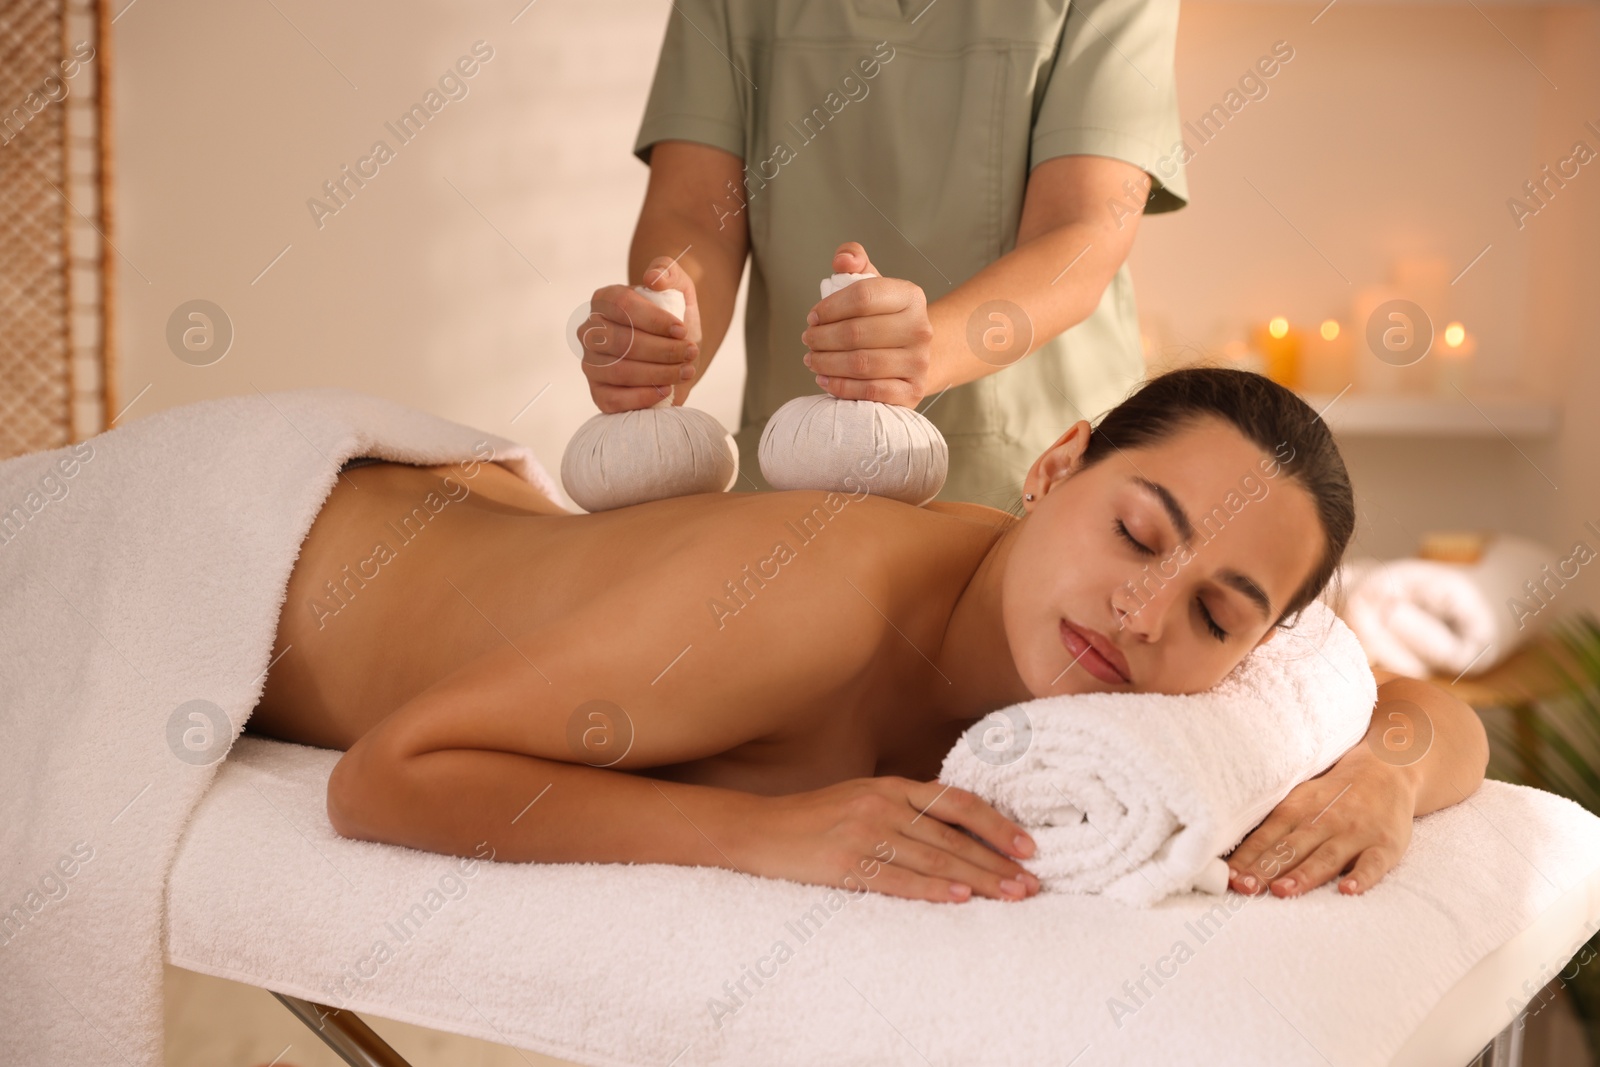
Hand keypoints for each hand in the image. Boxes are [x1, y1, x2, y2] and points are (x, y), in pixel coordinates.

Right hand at [579, 255, 701, 412]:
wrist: (677, 352)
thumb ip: (669, 272)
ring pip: (620, 371)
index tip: (682, 330)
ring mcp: (590, 363)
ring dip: (659, 373)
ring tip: (686, 371)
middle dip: (662, 350)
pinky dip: (642, 397)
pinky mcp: (598, 393)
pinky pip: (613, 399)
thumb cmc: (674, 318)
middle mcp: (590, 331)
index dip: (654, 320)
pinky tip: (665, 390)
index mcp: (604, 300)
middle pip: (622, 341)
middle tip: (691, 353)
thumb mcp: (680, 289)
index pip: (623, 306)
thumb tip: (653, 278)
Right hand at [738, 776, 1040, 902]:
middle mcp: (882, 805)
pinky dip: (931, 888)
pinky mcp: (844, 864)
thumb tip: (956, 830)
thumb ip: (904, 808)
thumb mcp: (862, 799)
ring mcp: (863, 834)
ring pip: (934, 858)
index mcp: (890, 786)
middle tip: (1032, 884)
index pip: (957, 802)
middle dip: (998, 862)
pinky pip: (897, 878)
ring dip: (978, 879)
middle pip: (953, 836)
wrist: (757, 830)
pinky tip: (959, 898)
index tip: (1028, 846)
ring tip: (1011, 895)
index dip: (997, 824)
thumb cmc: (813, 820)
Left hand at [800, 242, 933, 405]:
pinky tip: (825, 380)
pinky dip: (841, 387)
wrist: (914, 354)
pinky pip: (870, 391)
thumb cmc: (884, 318)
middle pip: (856, 333)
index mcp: (910, 296)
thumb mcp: (872, 284)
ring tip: (812, 359)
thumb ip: (854, 261)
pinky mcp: (913, 391)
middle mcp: (920, 328)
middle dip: (822, 338)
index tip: (812, 317)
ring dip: (826, 363)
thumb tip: (842, 261)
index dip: (829, 308)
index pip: (862, 297)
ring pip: (860, 364)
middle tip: (808, 340)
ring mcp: (919, 362)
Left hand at [1225, 741, 1417, 897]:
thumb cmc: (1332, 795)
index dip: (1246, 859)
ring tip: (1283, 891)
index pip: (1265, 838)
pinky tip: (1347, 890)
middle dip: (1266, 869)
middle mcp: (1323, 822)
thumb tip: (1237, 859)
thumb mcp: (1299, 801)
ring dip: (1303, 875)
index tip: (1228, 878)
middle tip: (1246, 888)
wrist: (1386, 770)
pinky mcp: (1384, 845)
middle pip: (1290, 849)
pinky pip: (1372, 863)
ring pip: (1325, 857)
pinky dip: (1361, 877)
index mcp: (1297, 811)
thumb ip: (1273, 828)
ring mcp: (1354, 834)